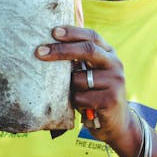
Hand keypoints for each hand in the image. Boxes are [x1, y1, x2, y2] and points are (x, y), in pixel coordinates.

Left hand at [35, 26, 138, 152]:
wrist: (117, 124)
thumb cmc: (96, 95)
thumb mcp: (91, 74)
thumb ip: (79, 61)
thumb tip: (49, 47)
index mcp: (109, 54)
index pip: (91, 36)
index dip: (73, 32)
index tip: (53, 31)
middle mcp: (115, 64)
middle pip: (87, 50)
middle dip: (61, 50)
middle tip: (39, 52)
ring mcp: (115, 81)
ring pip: (79, 79)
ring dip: (70, 88)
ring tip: (77, 96)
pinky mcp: (111, 99)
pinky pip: (80, 97)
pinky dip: (75, 103)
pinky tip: (84, 108)